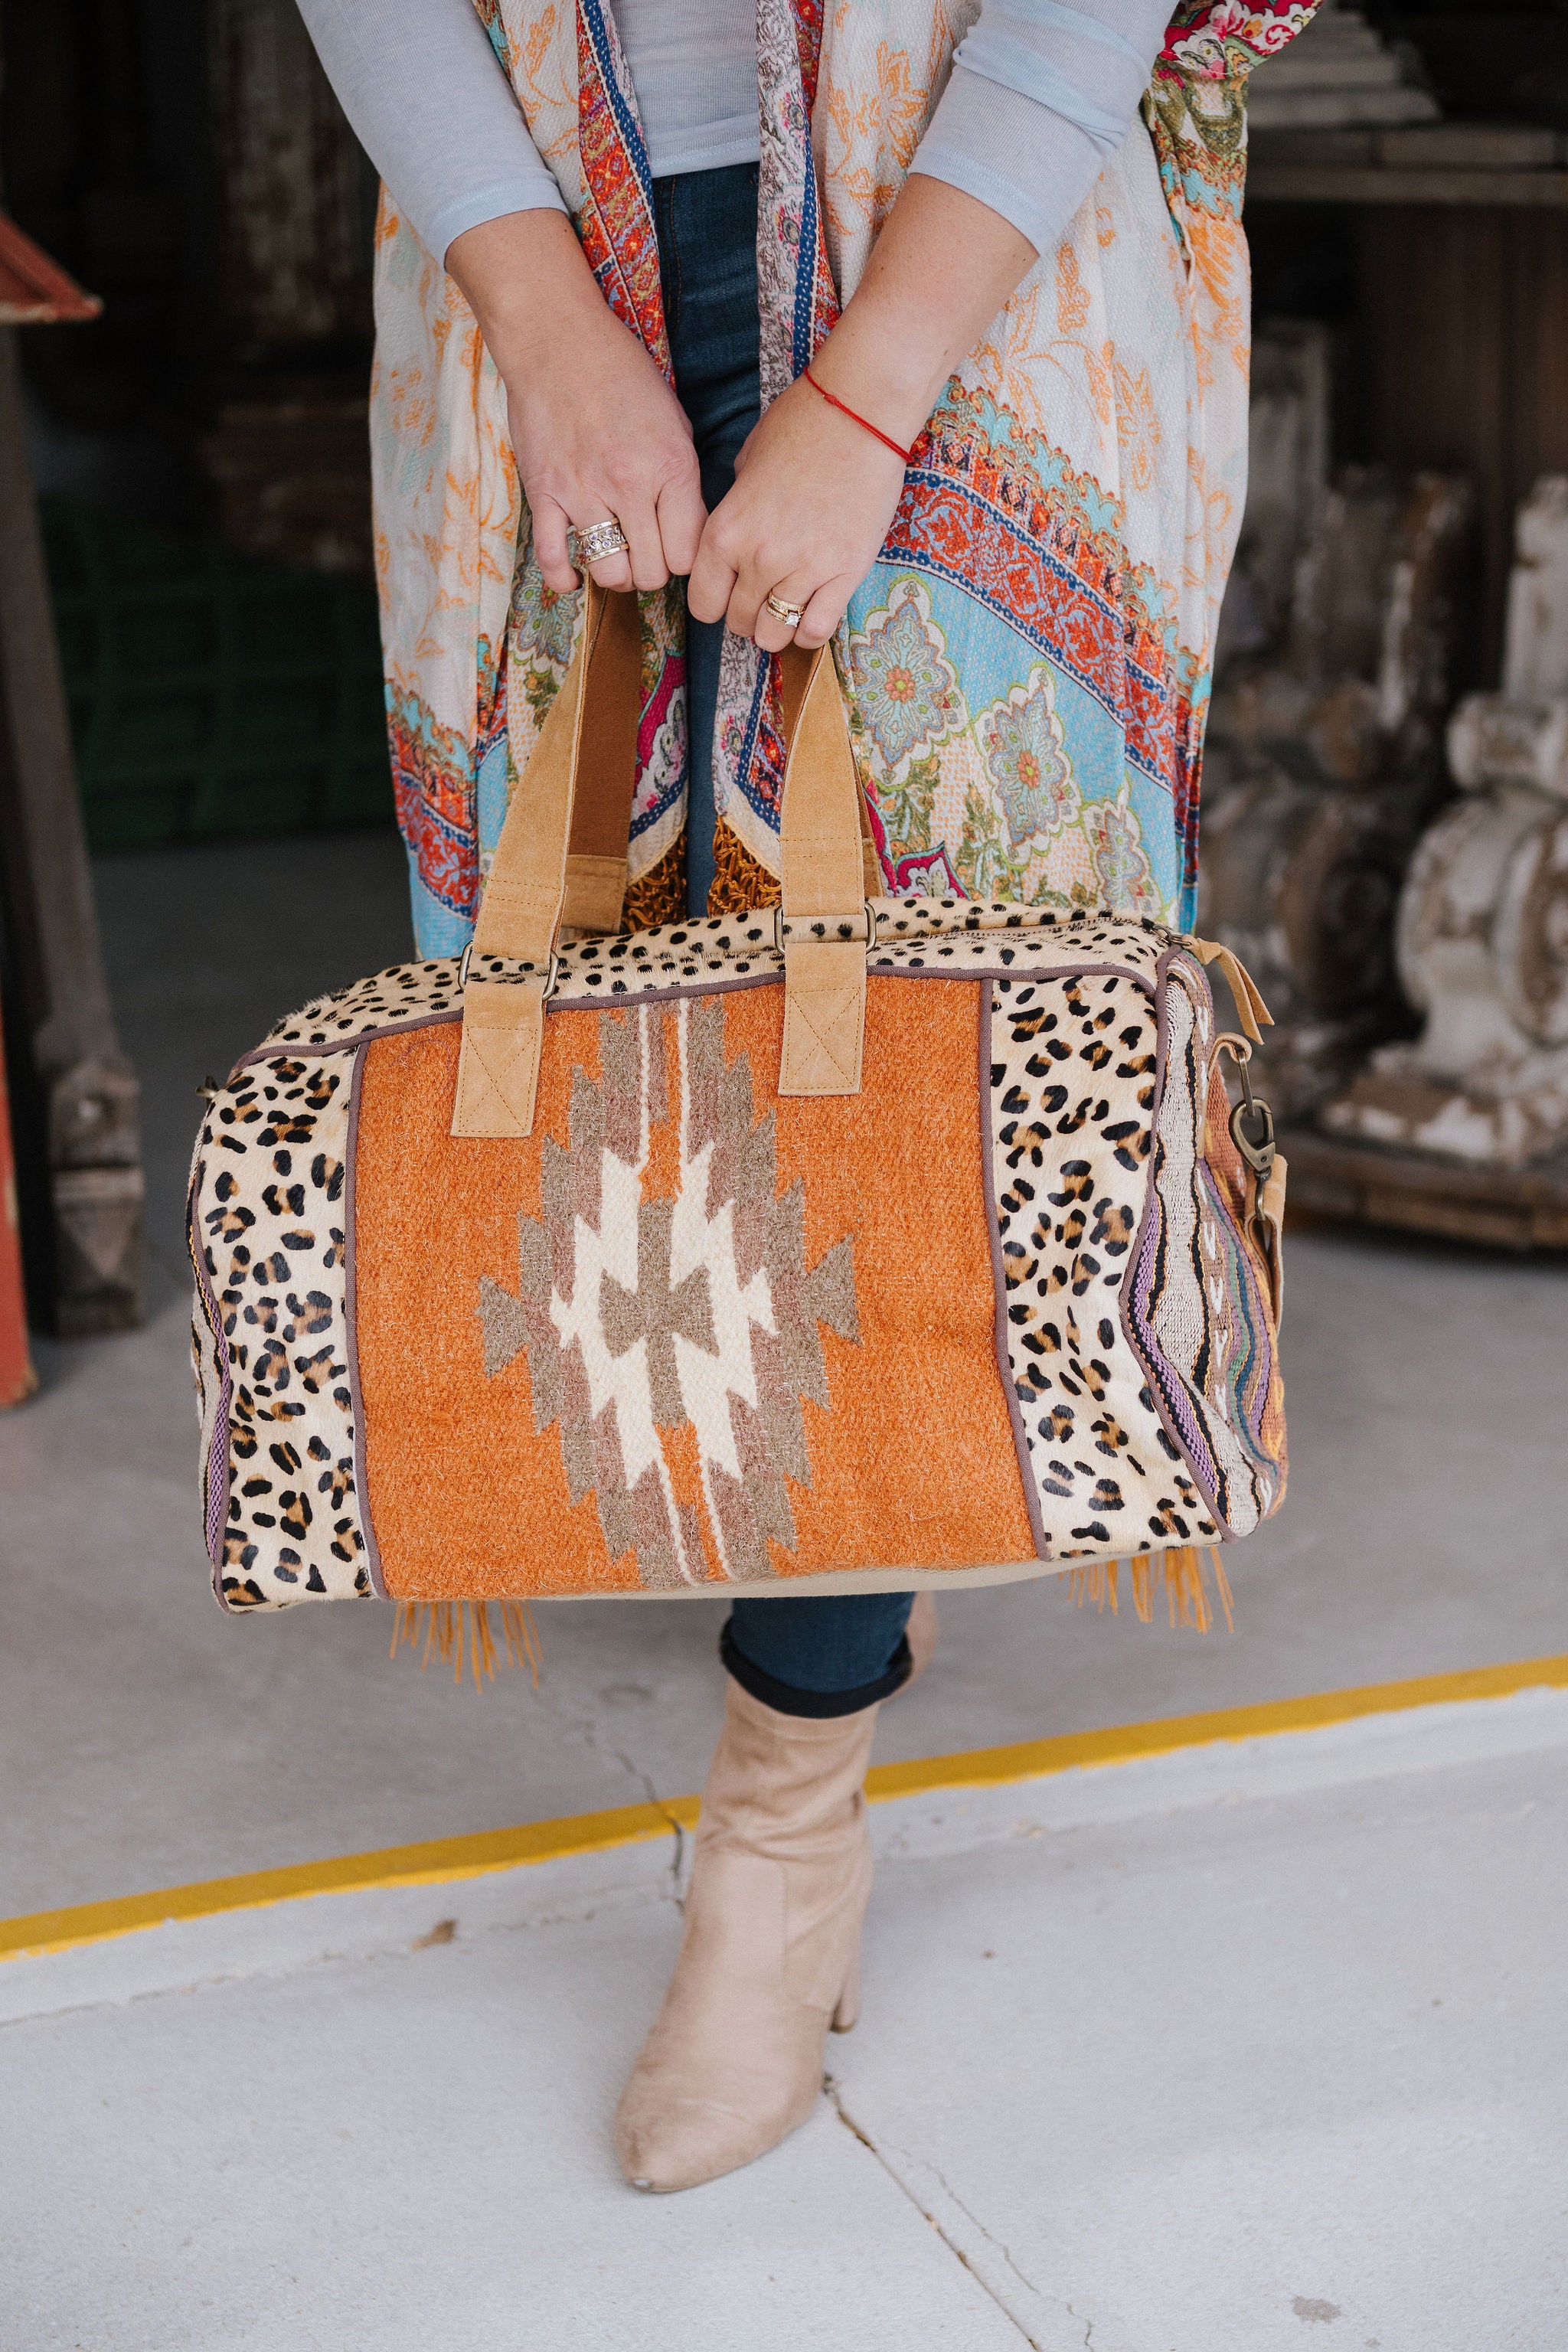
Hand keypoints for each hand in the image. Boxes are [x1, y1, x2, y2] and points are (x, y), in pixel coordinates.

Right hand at [446, 211, 705, 592]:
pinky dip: (564, 579)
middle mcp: (630, 485)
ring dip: (616, 575)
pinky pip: (553, 559)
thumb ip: (684, 478)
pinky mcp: (545, 493)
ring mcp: (584, 492)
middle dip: (653, 571)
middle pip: (653, 573)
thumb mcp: (674, 420)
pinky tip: (573, 577)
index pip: (689, 553)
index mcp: (671, 467)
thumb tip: (690, 528)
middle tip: (645, 553)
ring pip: (611, 574)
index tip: (675, 546)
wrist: (557, 340)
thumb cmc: (621, 374)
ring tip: (615, 557)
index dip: (686, 559)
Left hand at [690, 175, 1037, 652]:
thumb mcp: (745, 465)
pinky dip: (810, 632)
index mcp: (725, 531)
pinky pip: (817, 630)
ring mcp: (803, 570)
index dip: (713, 604)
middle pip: (739, 621)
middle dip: (745, 617)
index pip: (703, 602)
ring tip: (785, 612)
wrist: (859, 413)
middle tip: (760, 603)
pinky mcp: (844, 574)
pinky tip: (812, 615)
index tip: (725, 598)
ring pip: (775, 635)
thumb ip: (735, 510)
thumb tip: (735, 537)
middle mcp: (758, 558)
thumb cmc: (800, 426)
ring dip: (776, 630)